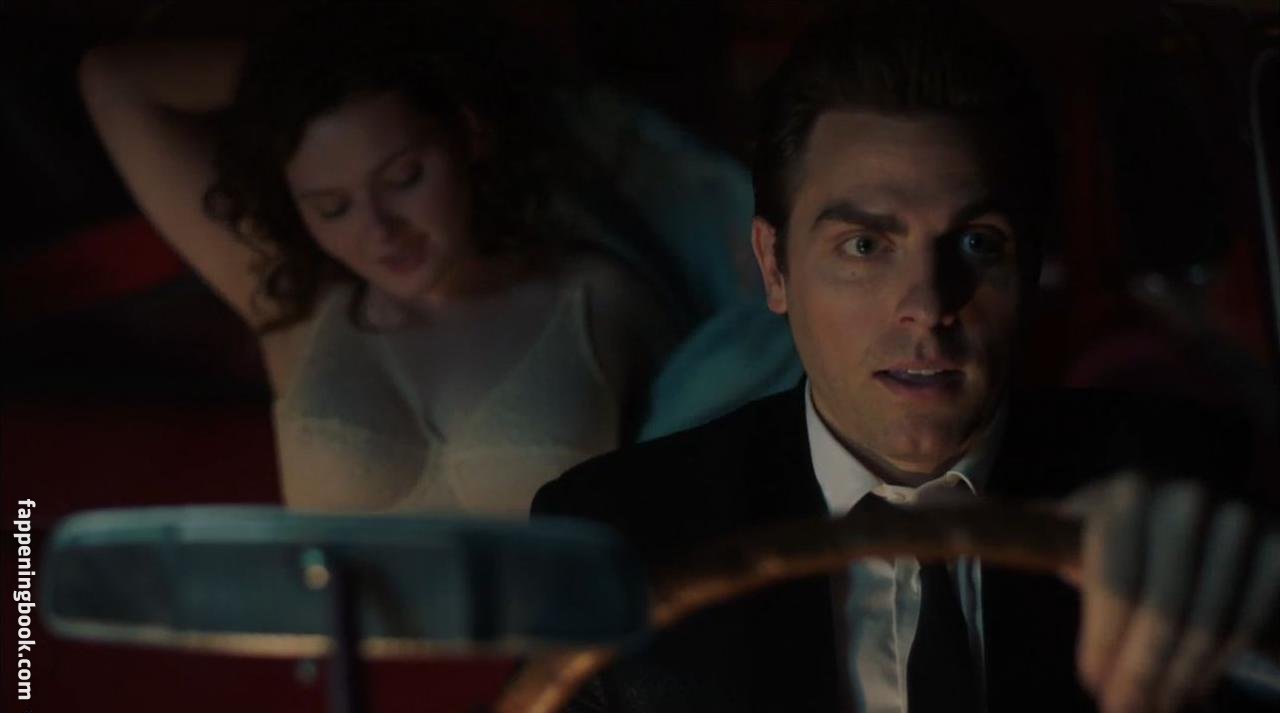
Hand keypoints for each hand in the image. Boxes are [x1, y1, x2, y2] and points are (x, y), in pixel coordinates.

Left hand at [1060, 473, 1279, 712]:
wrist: (1199, 516)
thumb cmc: (1123, 536)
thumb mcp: (1080, 529)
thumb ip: (1036, 540)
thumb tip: (954, 526)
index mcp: (1126, 495)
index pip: (1114, 580)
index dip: (1103, 640)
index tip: (1093, 684)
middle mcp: (1185, 501)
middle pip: (1162, 610)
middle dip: (1141, 672)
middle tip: (1126, 711)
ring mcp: (1238, 521)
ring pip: (1207, 623)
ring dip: (1179, 678)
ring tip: (1156, 706)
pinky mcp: (1277, 546)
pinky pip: (1248, 622)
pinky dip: (1219, 663)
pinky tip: (1195, 686)